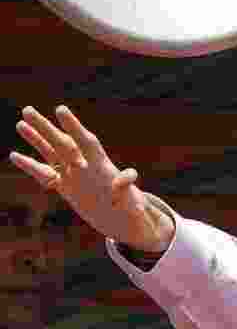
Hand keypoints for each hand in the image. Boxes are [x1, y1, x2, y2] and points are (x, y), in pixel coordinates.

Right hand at [9, 105, 173, 251]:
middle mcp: (84, 166)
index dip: (73, 126)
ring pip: (51, 153)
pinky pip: (44, 174)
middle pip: (62, 142)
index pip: (85, 141)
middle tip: (27, 109)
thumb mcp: (132, 198)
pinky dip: (30, 166)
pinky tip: (14, 155)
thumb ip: (126, 186)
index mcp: (101, 165)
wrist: (122, 219)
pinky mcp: (65, 187)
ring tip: (20, 123)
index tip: (60, 109)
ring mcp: (73, 175)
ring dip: (35, 139)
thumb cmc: (131, 207)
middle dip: (45, 127)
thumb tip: (128, 175)